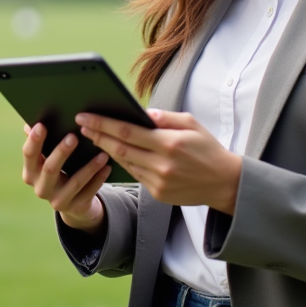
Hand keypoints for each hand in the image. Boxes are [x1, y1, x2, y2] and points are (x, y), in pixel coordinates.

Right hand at [21, 122, 112, 232]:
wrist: (72, 202)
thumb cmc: (60, 170)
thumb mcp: (48, 158)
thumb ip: (42, 143)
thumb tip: (31, 122)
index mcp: (31, 172)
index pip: (29, 155)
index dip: (34, 141)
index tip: (41, 125)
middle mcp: (41, 188)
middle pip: (50, 169)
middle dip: (61, 152)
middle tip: (73, 136)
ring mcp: (58, 201)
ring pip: (74, 182)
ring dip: (89, 167)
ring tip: (102, 153)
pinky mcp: (75, 208)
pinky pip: (89, 192)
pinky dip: (99, 179)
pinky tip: (107, 166)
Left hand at [77, 109, 242, 213]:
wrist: (224, 183)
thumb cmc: (207, 148)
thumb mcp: (191, 124)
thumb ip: (165, 118)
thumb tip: (142, 113)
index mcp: (169, 143)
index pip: (128, 131)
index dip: (103, 124)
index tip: (86, 117)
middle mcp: (162, 164)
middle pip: (120, 148)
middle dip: (97, 135)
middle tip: (81, 125)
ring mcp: (158, 181)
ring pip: (125, 162)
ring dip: (106, 149)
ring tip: (93, 136)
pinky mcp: (158, 193)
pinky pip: (135, 174)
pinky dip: (122, 162)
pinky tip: (113, 152)